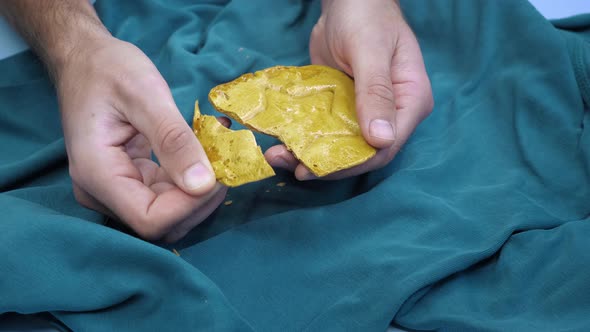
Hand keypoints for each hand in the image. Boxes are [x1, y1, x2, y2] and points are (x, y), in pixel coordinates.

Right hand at [57, 36, 225, 241]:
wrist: (84, 60)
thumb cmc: (108, 69)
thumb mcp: (146, 95)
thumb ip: (173, 140)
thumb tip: (203, 184)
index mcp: (97, 174)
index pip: (151, 220)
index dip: (190, 205)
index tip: (217, 172)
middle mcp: (101, 193)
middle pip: (162, 224)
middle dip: (199, 199)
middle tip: (225, 160)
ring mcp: (114, 191)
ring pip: (168, 214)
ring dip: (199, 191)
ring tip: (217, 152)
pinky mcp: (129, 182)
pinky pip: (165, 196)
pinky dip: (189, 180)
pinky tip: (204, 154)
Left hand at [266, 0, 432, 179]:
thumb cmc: (365, 15)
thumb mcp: (370, 50)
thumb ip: (376, 92)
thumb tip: (380, 139)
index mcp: (409, 101)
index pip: (385, 147)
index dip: (352, 163)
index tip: (316, 167)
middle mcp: (392, 113)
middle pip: (363, 153)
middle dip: (327, 164)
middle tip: (291, 166)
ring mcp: (366, 111)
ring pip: (342, 145)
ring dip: (311, 154)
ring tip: (279, 156)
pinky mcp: (344, 107)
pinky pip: (327, 129)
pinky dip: (307, 138)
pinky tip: (283, 141)